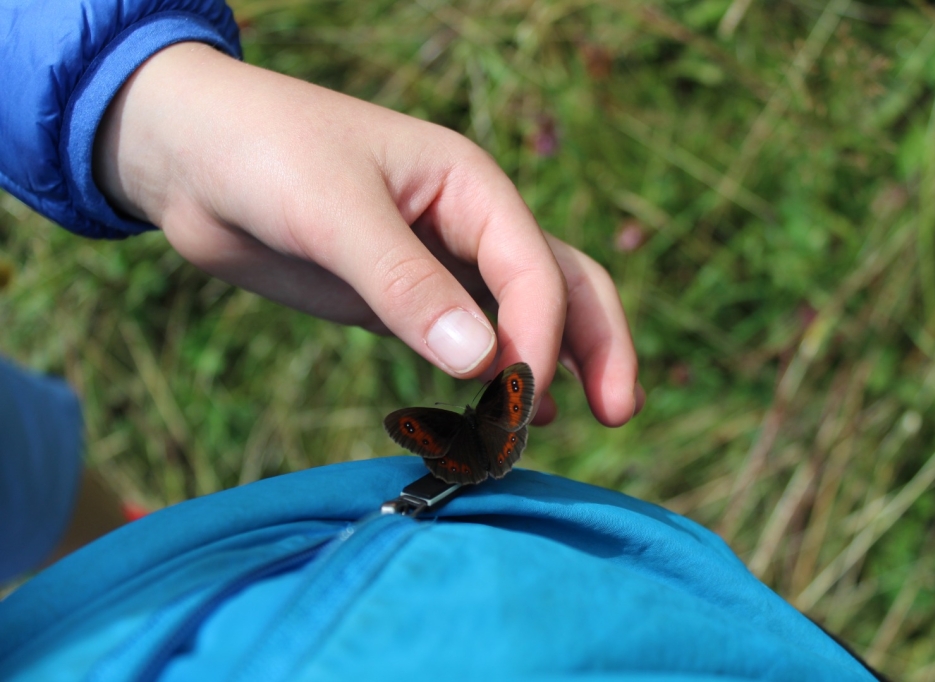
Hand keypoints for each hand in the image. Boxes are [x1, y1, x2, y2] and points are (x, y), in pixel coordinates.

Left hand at [95, 42, 642, 425]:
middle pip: (560, 286)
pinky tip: (504, 413)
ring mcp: (436, 266)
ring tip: (562, 427)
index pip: (534, 266)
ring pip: (519, 318)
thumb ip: (406, 285)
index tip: (521, 397)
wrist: (189, 156)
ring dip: (550, 368)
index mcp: (469, 184)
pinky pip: (463, 342)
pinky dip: (491, 378)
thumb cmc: (262, 152)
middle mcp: (467, 224)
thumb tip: (483, 363)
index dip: (542, 336)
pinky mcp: (400, 301)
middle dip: (596, 346)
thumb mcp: (332, 210)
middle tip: (619, 413)